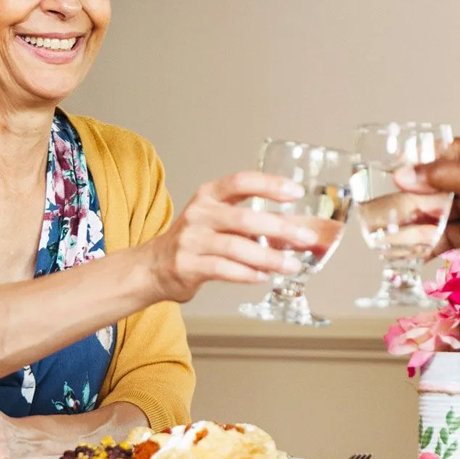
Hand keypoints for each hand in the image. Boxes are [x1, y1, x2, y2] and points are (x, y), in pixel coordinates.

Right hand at [141, 171, 319, 301]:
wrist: (153, 267)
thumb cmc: (196, 241)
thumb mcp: (218, 219)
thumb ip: (250, 221)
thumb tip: (297, 229)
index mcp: (209, 195)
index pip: (241, 182)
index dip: (270, 185)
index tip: (296, 192)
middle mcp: (199, 213)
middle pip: (244, 218)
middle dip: (280, 228)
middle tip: (306, 237)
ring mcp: (191, 240)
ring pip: (237, 247)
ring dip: (269, 257)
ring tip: (291, 265)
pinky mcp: (187, 265)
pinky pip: (224, 269)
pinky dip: (247, 273)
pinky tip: (263, 276)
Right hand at [394, 137, 459, 274]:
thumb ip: (442, 176)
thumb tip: (405, 175)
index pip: (439, 154)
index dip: (415, 165)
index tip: (390, 176)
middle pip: (433, 185)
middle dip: (410, 197)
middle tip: (384, 208)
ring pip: (437, 211)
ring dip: (417, 222)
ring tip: (390, 232)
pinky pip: (446, 234)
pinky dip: (430, 241)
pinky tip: (413, 249)